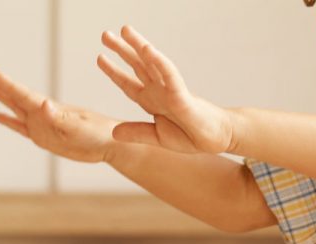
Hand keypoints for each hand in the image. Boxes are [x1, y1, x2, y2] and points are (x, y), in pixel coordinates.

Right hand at [0, 69, 120, 163]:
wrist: (110, 143)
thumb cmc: (99, 133)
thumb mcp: (79, 127)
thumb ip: (60, 118)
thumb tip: (43, 105)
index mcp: (51, 109)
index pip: (24, 95)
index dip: (7, 85)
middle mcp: (43, 114)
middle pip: (16, 97)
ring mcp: (41, 124)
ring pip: (14, 109)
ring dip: (0, 98)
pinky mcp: (42, 137)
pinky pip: (19, 127)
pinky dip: (6, 120)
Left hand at [98, 26, 236, 154]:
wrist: (215, 140)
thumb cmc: (190, 135)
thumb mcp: (157, 137)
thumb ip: (137, 132)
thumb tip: (113, 132)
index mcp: (152, 101)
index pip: (128, 82)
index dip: (113, 71)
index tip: (100, 58)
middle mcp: (159, 91)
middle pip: (137, 66)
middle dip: (122, 50)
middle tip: (105, 34)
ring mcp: (170, 90)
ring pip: (152, 63)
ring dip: (138, 46)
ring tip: (124, 30)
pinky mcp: (182, 95)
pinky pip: (169, 75)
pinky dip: (158, 62)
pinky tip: (148, 49)